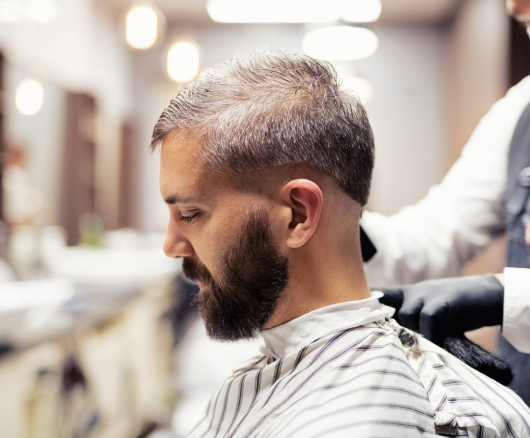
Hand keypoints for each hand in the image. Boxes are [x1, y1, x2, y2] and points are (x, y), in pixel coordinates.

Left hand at [376, 274, 503, 345]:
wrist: (491, 296)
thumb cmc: (460, 310)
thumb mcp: (434, 315)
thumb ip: (418, 325)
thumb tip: (403, 347)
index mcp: (410, 294)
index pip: (381, 295)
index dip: (368, 305)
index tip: (354, 316)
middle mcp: (415, 291)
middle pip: (390, 310)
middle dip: (390, 329)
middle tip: (392, 346)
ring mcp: (428, 293)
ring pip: (406, 315)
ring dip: (412, 334)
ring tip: (420, 348)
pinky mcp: (442, 300)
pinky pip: (427, 319)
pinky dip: (430, 334)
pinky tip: (436, 344)